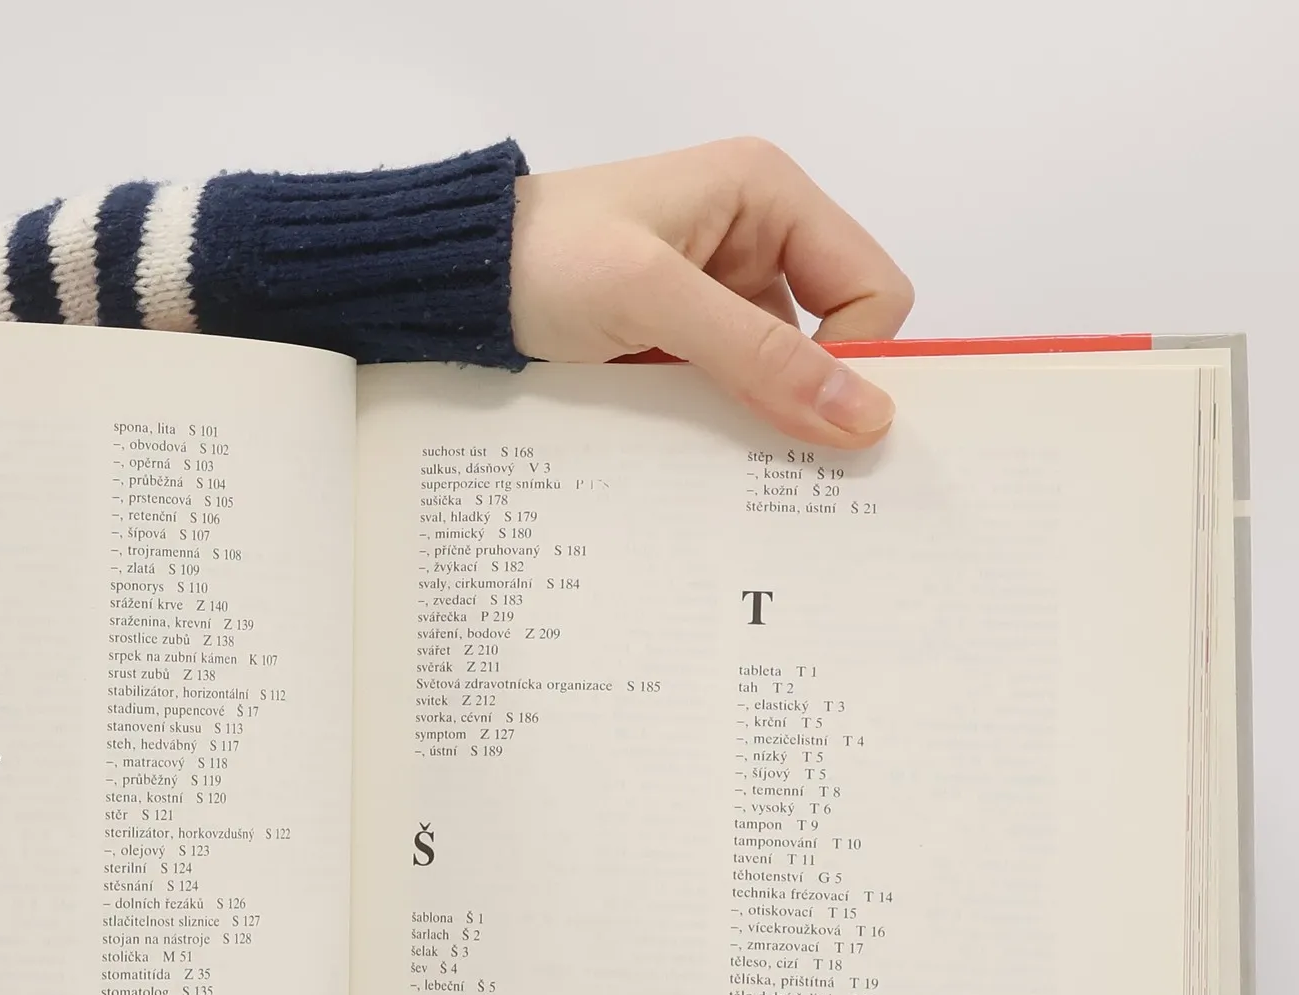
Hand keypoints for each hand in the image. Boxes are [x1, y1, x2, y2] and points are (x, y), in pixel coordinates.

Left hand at [510, 138, 913, 447]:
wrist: (453, 284)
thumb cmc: (545, 262)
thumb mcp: (654, 299)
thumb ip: (758, 354)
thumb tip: (867, 415)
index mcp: (771, 195)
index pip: (872, 288)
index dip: (856, 359)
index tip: (814, 423)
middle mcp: (757, 239)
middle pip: (832, 338)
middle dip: (811, 399)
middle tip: (784, 467)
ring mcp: (718, 297)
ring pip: (779, 379)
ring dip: (757, 421)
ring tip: (719, 462)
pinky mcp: (681, 343)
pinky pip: (729, 395)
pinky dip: (716, 428)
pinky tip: (688, 454)